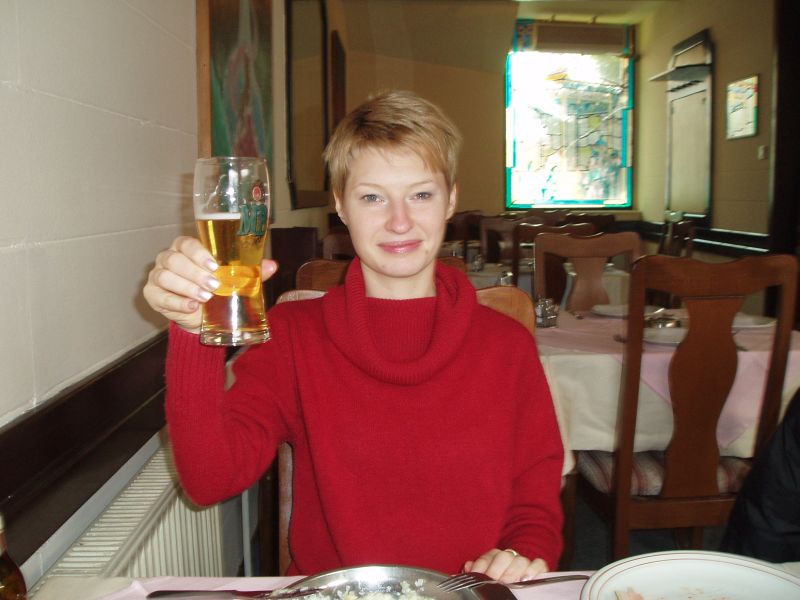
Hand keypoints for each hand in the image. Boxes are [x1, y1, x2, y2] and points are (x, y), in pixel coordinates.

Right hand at [143, 236, 276, 332]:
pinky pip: (158, 296)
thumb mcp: (235, 280)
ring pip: (164, 276)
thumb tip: (272, 265)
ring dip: (186, 287)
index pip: (185, 243)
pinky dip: (175, 302)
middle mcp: (168, 258)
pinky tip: (190, 307)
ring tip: (205, 298)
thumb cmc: (218, 290)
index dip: (198, 252)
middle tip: (214, 286)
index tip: (214, 266)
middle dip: (195, 273)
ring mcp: (157, 276)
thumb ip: (251, 272)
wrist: (204, 317)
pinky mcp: (152, 295)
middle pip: (174, 259)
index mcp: (186, 249)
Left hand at [463, 548, 547, 583]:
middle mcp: (509, 556)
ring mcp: (524, 561)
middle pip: (504, 557)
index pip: (487, 557)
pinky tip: (526, 579)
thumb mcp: (485, 572)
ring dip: (514, 572)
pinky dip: (534, 570)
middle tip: (495, 583)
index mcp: (494, 556)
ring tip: (509, 584)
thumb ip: (476, 569)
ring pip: (521, 560)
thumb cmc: (499, 577)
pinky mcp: (539, 567)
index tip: (478, 576)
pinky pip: (539, 563)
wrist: (520, 575)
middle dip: (498, 571)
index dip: (482, 566)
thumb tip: (468, 566)